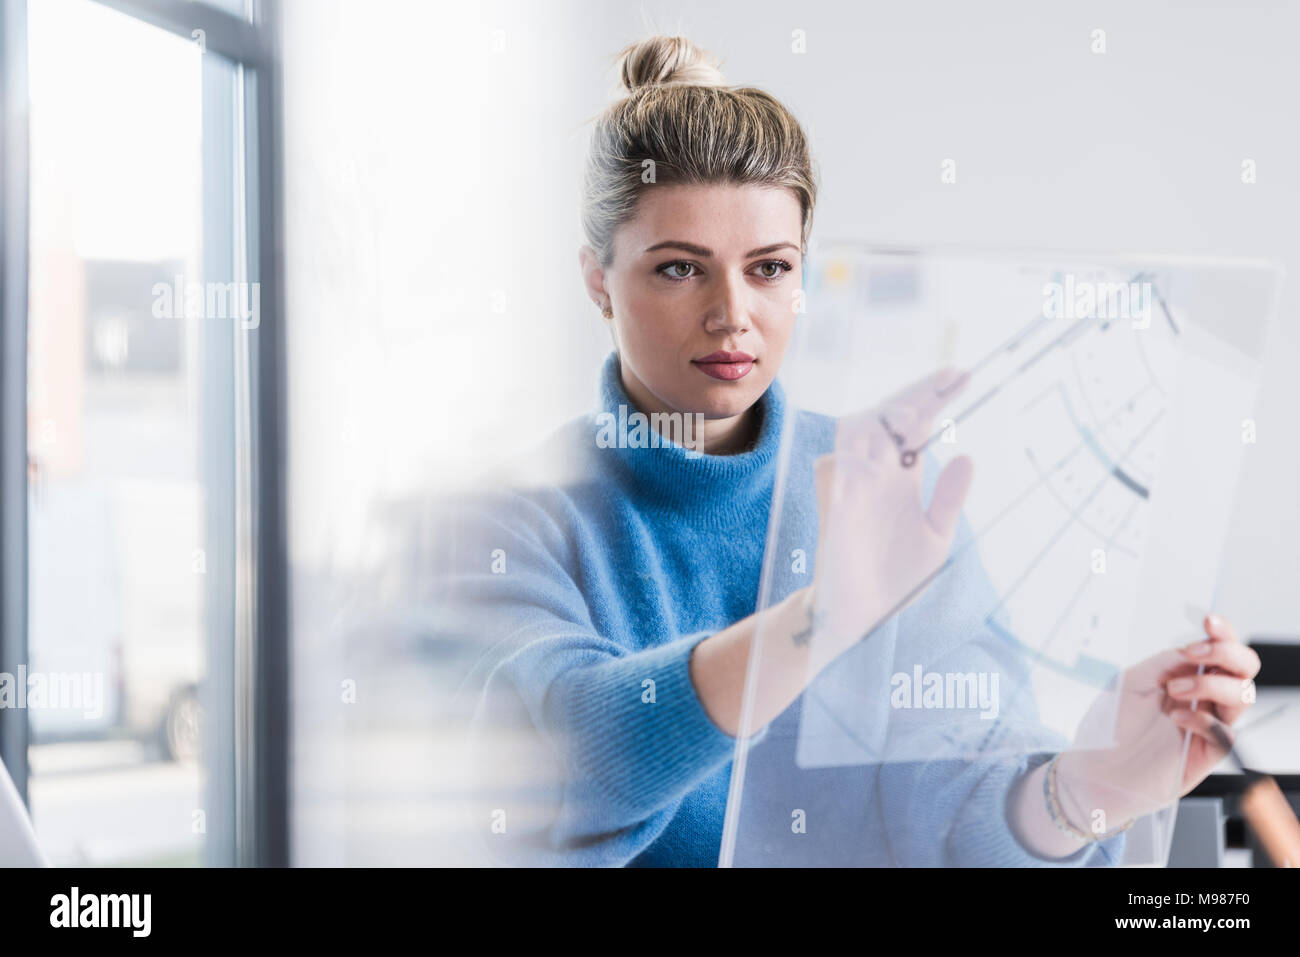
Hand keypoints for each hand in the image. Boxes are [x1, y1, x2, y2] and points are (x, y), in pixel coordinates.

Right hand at [809, 366, 973, 664]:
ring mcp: (853, 489)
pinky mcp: (834, 510)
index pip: (916, 425)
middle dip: (919, 395)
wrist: (860, 616)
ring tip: (920, 411)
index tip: (964, 375)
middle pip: (890, 419)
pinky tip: (882, 451)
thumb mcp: (935, 536)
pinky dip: (853, 457)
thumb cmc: (895, 578)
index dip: (935, 397)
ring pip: (858, 433)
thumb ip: (949, 498)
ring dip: (886, 418)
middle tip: (952, 378)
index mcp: (901, 478)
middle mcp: (876, 475)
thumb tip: (966, 455)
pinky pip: (835, 471)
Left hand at [1056, 614, 1260, 830]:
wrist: (1097, 767)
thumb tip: (1192, 650)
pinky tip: (1177, 719)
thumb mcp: (1131, 682)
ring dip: (1211, 685)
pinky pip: (1226, 732)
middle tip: (1194, 654)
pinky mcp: (1208, 753)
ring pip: (1243, 696)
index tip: (1209, 622)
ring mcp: (1208, 724)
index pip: (1219, 649)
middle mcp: (1203, 697)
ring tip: (1174, 691)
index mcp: (1186, 675)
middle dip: (1227, 653)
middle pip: (1244, 669)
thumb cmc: (1111, 724)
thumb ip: (1163, 664)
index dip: (1222, 633)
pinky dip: (1204, 720)